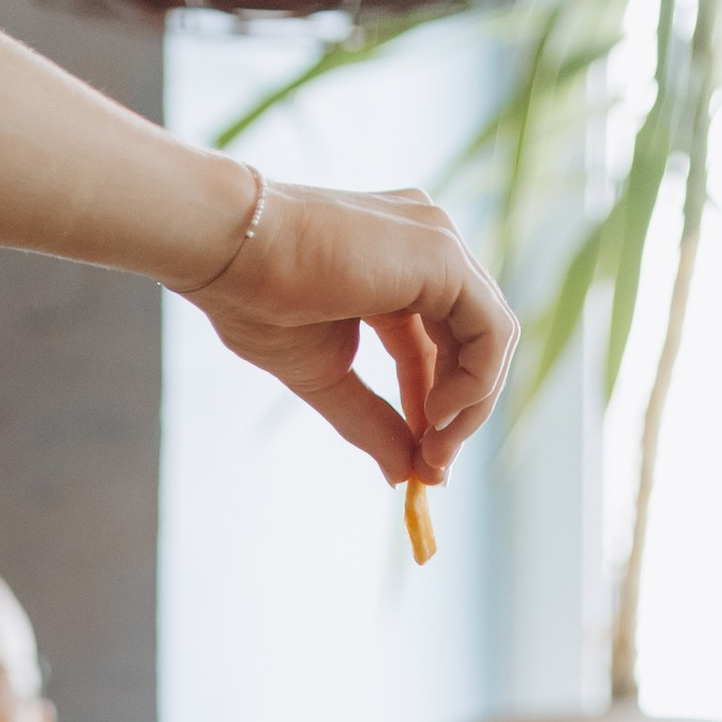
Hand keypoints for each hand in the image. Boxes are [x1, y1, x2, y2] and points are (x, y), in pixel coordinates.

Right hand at [182, 183, 516, 489]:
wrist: (229, 252)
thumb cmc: (258, 300)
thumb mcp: (327, 377)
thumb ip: (372, 422)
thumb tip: (406, 476)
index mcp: (399, 268)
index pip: (439, 350)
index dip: (435, 412)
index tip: (420, 466)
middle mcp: (428, 248)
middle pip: (473, 346)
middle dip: (458, 417)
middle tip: (430, 469)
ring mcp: (439, 245)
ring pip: (492, 339)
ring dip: (471, 407)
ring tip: (432, 449)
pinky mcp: (443, 255)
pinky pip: (491, 331)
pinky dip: (477, 383)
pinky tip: (437, 414)